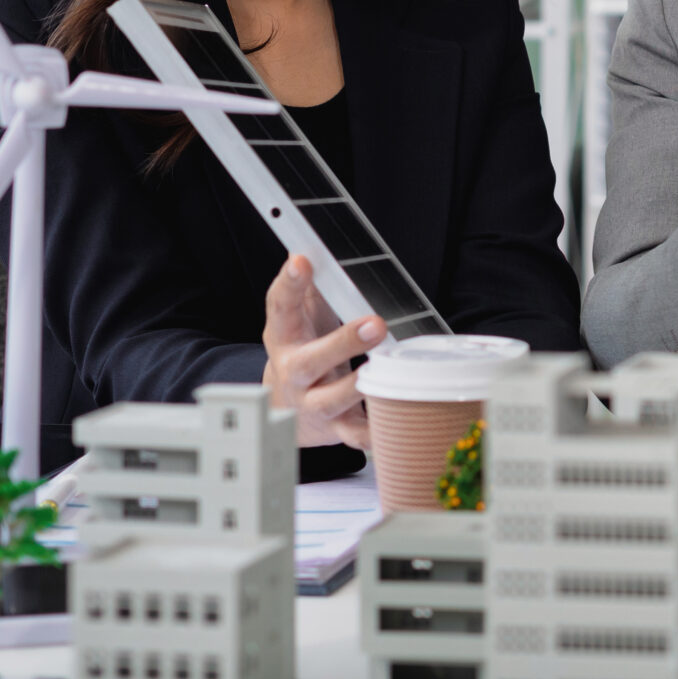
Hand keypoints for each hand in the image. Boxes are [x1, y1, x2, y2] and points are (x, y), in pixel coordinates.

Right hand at [262, 255, 385, 448]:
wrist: (287, 410)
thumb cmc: (304, 350)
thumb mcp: (301, 317)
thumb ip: (310, 285)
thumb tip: (316, 244)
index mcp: (285, 337)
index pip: (281, 306)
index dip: (289, 283)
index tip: (302, 260)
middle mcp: (295, 372)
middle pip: (311, 359)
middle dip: (342, 342)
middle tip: (376, 323)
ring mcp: (312, 403)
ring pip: (332, 400)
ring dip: (359, 387)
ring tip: (384, 370)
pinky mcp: (335, 428)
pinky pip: (356, 434)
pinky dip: (374, 431)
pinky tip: (396, 419)